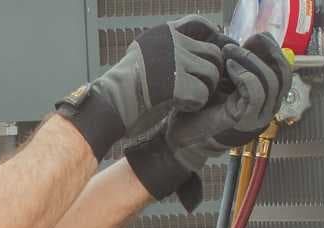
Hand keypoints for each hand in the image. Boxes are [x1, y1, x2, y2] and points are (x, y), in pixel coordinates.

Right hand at [54, 16, 233, 161]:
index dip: (211, 38)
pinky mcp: (178, 83)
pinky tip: (182, 107)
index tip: (211, 55)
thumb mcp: (143, 54)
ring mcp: (176, 61)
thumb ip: (165, 48)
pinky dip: (196, 104)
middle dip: (212, 71)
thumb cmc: (124, 86)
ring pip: (212, 73)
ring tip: (191, 99)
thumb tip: (191, 48)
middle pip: (213, 52)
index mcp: (164, 33)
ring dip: (206, 89)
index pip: (199, 24)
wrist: (110, 103)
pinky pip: (203, 94)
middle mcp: (173, 41)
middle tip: (202, 86)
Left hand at [122, 34, 292, 209]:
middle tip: (237, 46)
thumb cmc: (201, 106)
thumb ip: (240, 64)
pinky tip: (230, 68)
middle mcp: (267, 108)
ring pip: (271, 83)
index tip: (256, 37)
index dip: (274, 51)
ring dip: (251, 62)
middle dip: (262, 53)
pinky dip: (245, 76)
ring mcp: (258, 117)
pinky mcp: (244, 121)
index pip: (284, 72)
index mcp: (265, 97)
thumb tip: (250, 42)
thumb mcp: (224, 78)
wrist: (181, 133)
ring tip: (229, 54)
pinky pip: (256, 95)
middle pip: (282, 76)